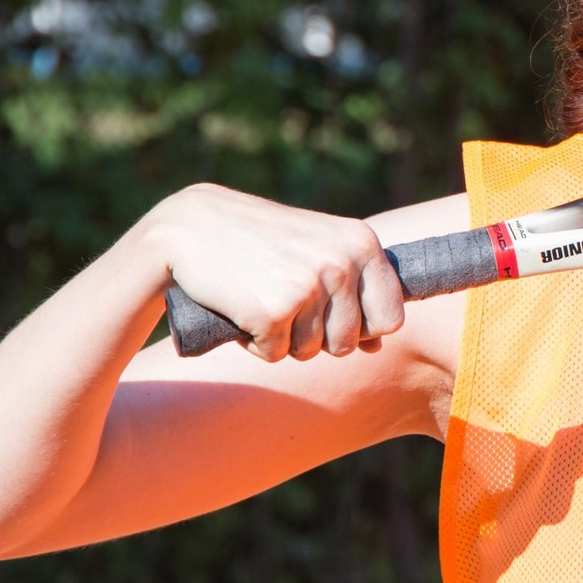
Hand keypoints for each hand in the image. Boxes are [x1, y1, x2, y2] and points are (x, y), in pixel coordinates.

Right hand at [142, 184, 405, 361]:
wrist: (190, 227)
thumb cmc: (260, 242)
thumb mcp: (317, 250)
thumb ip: (355, 289)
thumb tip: (378, 346)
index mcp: (363, 242)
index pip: (391, 319)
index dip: (360, 326)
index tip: (328, 308)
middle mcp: (343, 262)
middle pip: (348, 343)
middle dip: (315, 336)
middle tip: (283, 299)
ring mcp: (309, 286)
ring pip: (310, 352)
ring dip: (282, 337)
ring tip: (261, 295)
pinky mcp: (274, 311)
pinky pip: (275, 355)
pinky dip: (255, 342)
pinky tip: (241, 307)